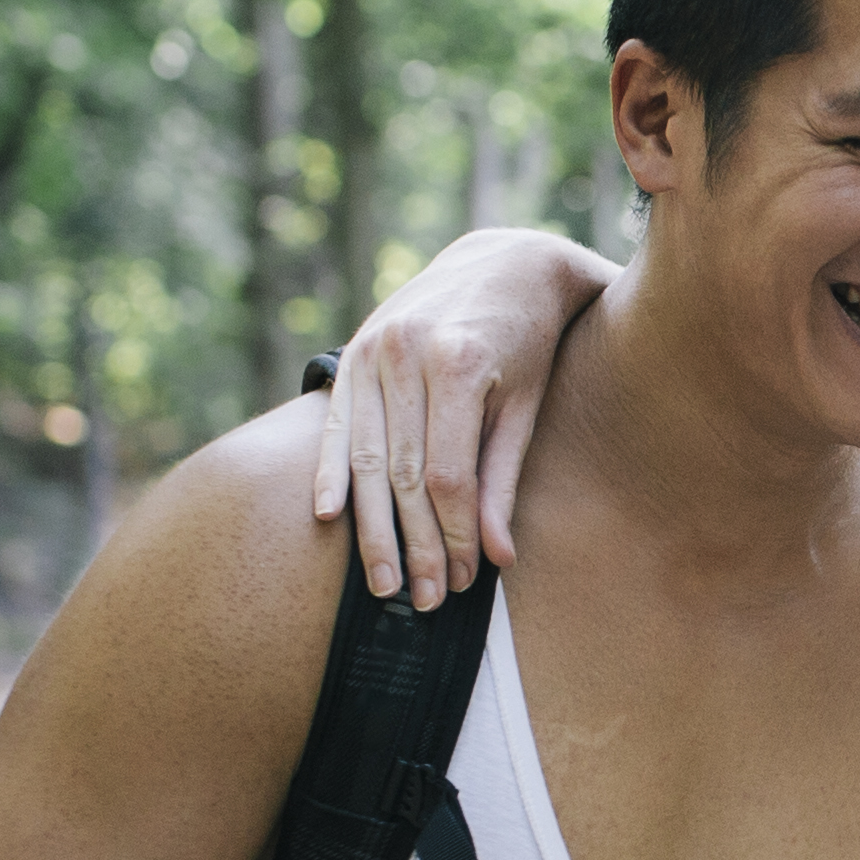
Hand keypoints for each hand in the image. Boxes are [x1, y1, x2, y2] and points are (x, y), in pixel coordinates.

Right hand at [308, 226, 615, 603]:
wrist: (506, 258)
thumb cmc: (532, 338)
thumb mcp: (529, 404)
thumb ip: (504, 477)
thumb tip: (498, 557)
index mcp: (457, 363)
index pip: (447, 476)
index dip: (452, 535)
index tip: (464, 581)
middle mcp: (405, 354)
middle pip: (402, 475)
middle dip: (413, 546)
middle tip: (423, 601)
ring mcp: (372, 350)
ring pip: (365, 458)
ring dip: (372, 528)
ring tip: (381, 583)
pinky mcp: (354, 351)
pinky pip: (336, 424)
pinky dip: (329, 473)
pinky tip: (327, 518)